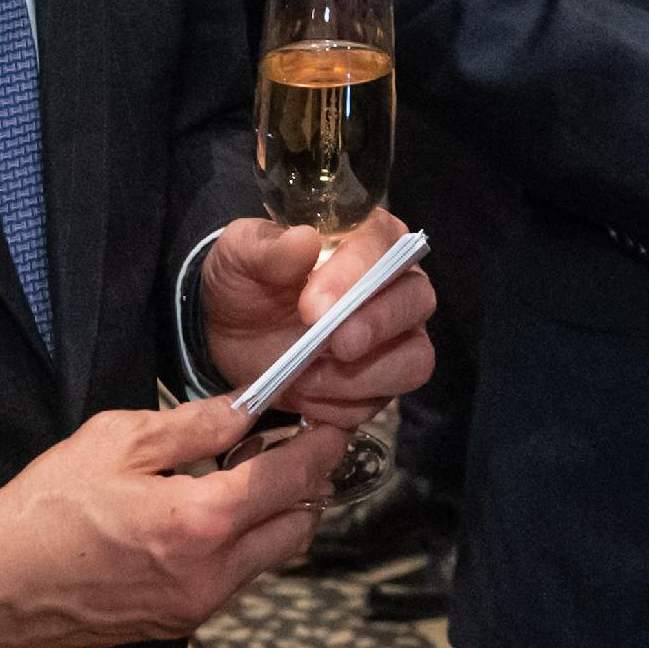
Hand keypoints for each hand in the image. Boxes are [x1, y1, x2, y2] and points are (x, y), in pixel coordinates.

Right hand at [0, 402, 343, 647]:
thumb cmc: (40, 514)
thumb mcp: (115, 442)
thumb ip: (192, 424)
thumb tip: (245, 408)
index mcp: (201, 522)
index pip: (295, 479)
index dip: (321, 445)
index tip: (331, 422)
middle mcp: (212, 574)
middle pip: (300, 526)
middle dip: (306, 484)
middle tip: (288, 445)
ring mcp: (197, 606)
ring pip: (272, 558)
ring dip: (274, 518)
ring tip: (241, 477)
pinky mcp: (178, 624)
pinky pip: (237, 580)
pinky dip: (242, 547)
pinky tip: (208, 516)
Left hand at [201, 209, 436, 427]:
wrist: (232, 334)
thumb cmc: (246, 279)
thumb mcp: (239, 253)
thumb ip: (266, 248)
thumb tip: (304, 240)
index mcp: (368, 239)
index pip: (384, 246)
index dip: (356, 275)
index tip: (313, 304)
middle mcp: (395, 286)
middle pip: (417, 301)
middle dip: (377, 326)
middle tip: (334, 344)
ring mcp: (394, 340)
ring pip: (412, 360)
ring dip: (359, 377)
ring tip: (305, 376)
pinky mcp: (379, 386)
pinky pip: (378, 404)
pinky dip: (337, 407)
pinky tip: (303, 396)